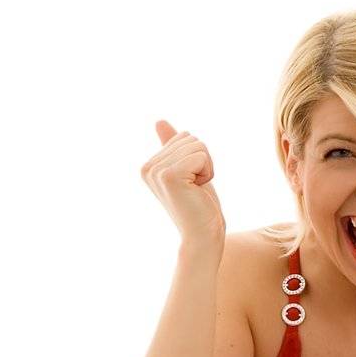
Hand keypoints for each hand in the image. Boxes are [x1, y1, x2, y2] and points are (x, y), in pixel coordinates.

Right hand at [140, 121, 226, 248]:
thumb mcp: (187, 170)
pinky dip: (208, 172)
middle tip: (195, 187)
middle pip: (190, 138)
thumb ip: (172, 148)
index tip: (191, 182)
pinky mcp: (170, 176)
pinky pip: (201, 155)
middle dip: (203, 161)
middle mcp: (148, 167)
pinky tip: (198, 190)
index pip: (184, 136)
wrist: (203, 235)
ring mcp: (157, 171)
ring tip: (196, 189)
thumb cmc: (199, 205)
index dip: (197, 158)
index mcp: (149, 166)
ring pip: (197, 145)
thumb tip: (159, 121)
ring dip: (206, 167)